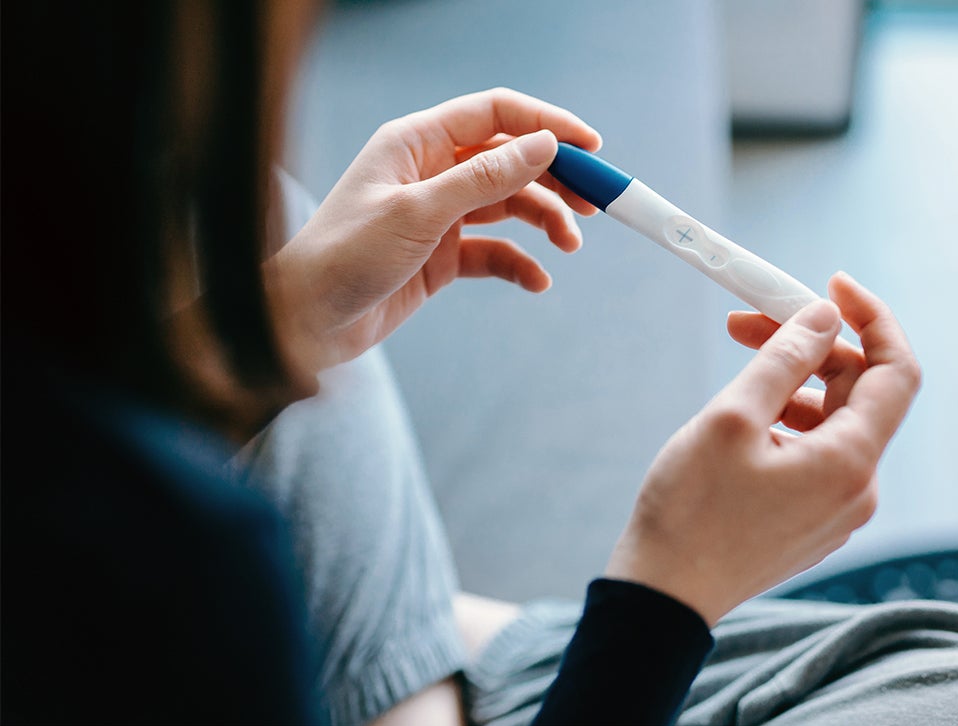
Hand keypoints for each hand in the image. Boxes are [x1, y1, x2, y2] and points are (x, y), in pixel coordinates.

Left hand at [266, 88, 601, 377]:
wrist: (304, 323)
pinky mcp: (441, 255)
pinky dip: (520, 263)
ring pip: (509, 205)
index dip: (546, 124)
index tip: (591, 148)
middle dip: (556, 178)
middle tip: (595, 204)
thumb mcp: (420, 213)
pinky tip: (538, 280)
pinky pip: (494, 251)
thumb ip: (486, 178)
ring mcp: (438, 213)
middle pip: (511, 159)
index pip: (496, 114)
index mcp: (417, 142)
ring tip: (569, 246)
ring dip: (544, 221)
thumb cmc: (344, 257)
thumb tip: (544, 144)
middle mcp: (431, 171)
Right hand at [605, 272, 920, 625]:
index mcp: (850, 462)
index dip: (872, 319)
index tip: (832, 286)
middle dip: (810, 346)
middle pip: (858, 393)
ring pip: (832, 422)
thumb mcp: (732, 418)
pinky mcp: (811, 521)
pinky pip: (816, 453)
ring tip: (737, 365)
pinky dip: (787, 420)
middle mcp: (857, 489)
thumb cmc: (690, 511)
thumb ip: (785, 359)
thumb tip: (823, 317)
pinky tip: (743, 416)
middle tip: (748, 319)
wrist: (665, 597)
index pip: (896, 371)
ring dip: (792, 382)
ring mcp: (836, 510)